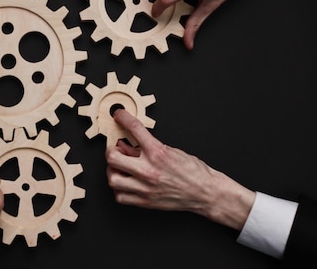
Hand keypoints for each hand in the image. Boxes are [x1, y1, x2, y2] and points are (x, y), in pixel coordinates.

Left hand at [105, 109, 254, 229]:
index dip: (123, 118)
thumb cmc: (192, 171)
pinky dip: (120, 189)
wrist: (205, 192)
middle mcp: (149, 170)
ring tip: (121, 168)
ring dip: (113, 171)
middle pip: (112, 157)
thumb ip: (148, 147)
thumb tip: (129, 145)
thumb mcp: (171, 151)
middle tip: (116, 151)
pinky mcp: (145, 201)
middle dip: (111, 151)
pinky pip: (120, 196)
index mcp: (158, 153)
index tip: (118, 116)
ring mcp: (145, 187)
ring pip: (113, 178)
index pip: (134, 128)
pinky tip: (127, 183)